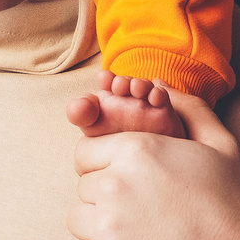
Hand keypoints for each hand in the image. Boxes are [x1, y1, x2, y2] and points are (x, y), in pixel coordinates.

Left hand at [64, 70, 190, 138]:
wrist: (139, 160)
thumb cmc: (112, 141)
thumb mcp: (93, 128)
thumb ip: (80, 114)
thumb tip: (76, 106)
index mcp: (109, 98)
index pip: (107, 81)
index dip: (106, 78)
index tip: (105, 79)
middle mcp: (127, 98)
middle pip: (126, 83)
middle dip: (122, 82)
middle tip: (118, 87)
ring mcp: (145, 103)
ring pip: (143, 87)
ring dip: (139, 84)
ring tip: (135, 89)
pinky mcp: (162, 111)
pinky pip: (161, 97)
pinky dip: (158, 93)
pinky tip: (153, 97)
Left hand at [69, 90, 239, 239]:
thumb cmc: (231, 204)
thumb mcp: (220, 143)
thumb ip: (187, 107)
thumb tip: (157, 82)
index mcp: (136, 150)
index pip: (85, 153)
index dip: (105, 167)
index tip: (129, 185)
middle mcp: (114, 185)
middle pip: (82, 188)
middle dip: (105, 198)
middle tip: (141, 214)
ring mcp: (107, 229)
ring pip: (78, 222)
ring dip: (99, 229)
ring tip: (136, 236)